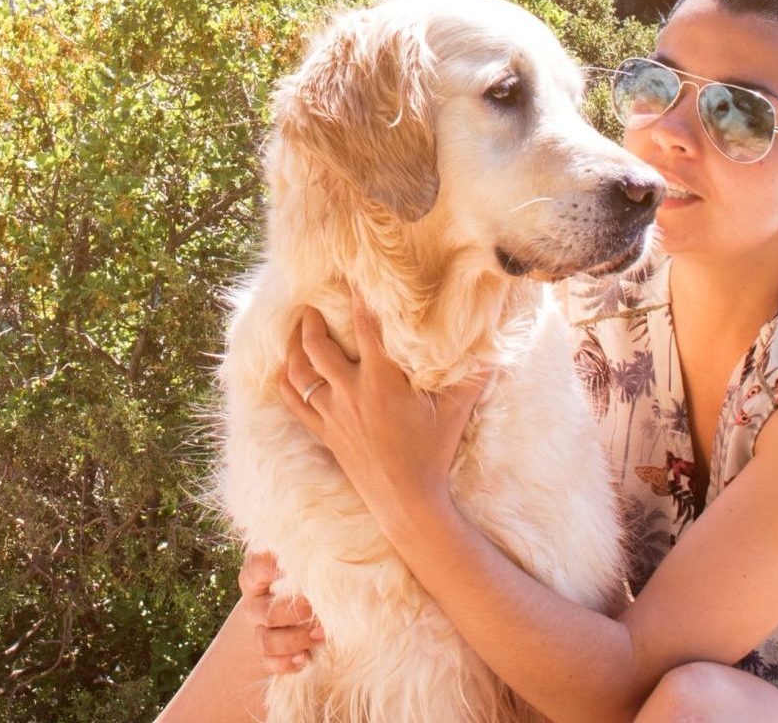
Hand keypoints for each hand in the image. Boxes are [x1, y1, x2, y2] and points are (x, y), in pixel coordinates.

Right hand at [239, 550, 323, 674]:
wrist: (300, 602)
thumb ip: (312, 557)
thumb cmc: (308, 574)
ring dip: (295, 640)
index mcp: (257, 573)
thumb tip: (334, 554)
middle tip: (319, 611)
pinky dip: (287, 663)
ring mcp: (259, 628)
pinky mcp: (266, 652)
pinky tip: (306, 658)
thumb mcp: (306, 561)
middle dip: (296, 614)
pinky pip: (268, 662)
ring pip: (265, 640)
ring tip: (321, 635)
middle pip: (265, 612)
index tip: (300, 570)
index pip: (257, 567)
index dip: (275, 570)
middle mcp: (254, 601)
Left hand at [277, 292, 485, 538]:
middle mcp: (351, 391)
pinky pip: (295, 403)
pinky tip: (283, 370)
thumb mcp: (455, 411)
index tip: (351, 278)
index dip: (357, 299)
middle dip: (311, 321)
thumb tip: (495, 345)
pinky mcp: (324, 433)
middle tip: (311, 303)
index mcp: (382, 379)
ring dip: (294, 347)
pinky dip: (286, 384)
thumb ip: (472, 374)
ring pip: (300, 372)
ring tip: (296, 329)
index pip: (365, 327)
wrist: (407, 501)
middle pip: (318, 346)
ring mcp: (333, 413)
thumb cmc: (433, 453)